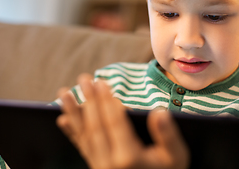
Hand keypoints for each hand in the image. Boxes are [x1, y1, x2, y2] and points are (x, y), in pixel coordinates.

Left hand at [57, 73, 189, 168]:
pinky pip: (81, 148)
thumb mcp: (176, 157)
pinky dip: (71, 133)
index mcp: (129, 158)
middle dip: (89, 100)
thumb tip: (159, 112)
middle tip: (85, 78)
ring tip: (64, 93)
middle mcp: (110, 163)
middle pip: (96, 126)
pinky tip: (62, 120)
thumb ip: (168, 136)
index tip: (101, 82)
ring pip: (84, 135)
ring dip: (73, 112)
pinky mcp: (96, 168)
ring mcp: (100, 167)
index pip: (115, 123)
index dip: (107, 101)